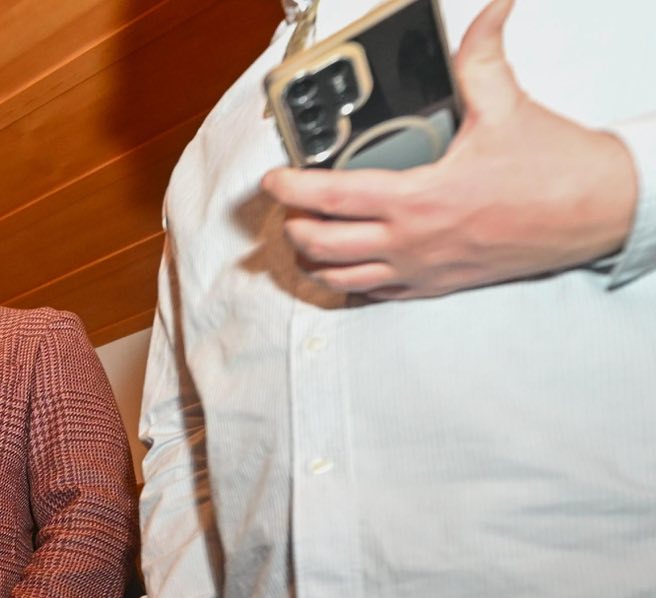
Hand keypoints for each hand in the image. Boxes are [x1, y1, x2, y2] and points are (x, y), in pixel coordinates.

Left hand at [263, 0, 636, 298]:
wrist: (598, 213)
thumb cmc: (556, 170)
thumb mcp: (507, 106)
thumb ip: (481, 57)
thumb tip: (488, 12)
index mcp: (418, 198)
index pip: (331, 197)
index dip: (291, 188)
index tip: (274, 177)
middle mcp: (411, 242)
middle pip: (320, 245)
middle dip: (291, 224)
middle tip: (287, 203)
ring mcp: (420, 270)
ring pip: (338, 277)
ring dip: (311, 257)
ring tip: (303, 232)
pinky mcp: (434, 286)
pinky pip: (372, 293)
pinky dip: (346, 279)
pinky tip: (341, 262)